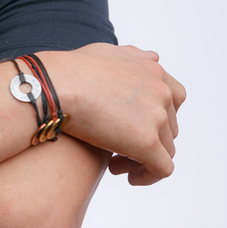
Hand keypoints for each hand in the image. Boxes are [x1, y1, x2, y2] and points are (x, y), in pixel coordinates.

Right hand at [41, 44, 185, 185]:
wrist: (53, 85)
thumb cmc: (70, 69)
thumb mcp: (107, 52)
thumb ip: (134, 56)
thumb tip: (153, 57)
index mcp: (153, 72)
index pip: (174, 98)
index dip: (157, 115)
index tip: (134, 124)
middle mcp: (161, 93)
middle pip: (168, 127)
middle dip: (147, 138)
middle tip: (118, 147)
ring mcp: (156, 117)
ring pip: (164, 149)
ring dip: (142, 158)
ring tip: (115, 163)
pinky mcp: (147, 142)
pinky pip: (161, 169)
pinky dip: (147, 176)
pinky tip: (125, 176)